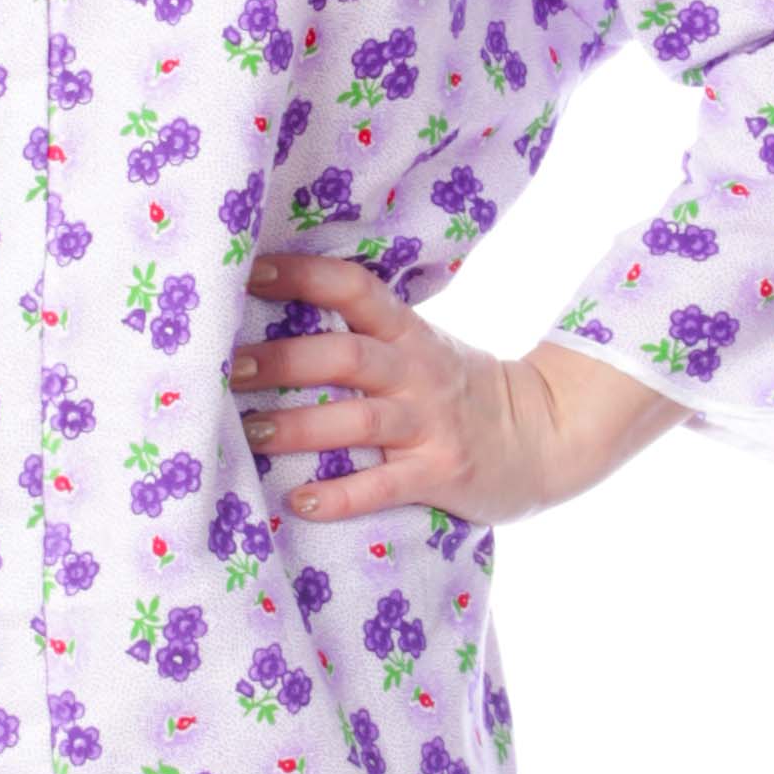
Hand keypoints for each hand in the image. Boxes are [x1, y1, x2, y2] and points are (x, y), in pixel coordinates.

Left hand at [228, 249, 692, 526]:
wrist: (546, 438)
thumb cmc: (460, 392)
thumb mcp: (420, 348)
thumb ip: (364, 335)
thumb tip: (272, 319)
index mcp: (408, 333)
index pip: (355, 289)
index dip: (304, 275)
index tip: (249, 272)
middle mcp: (416, 373)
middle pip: (346, 355)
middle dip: (283, 360)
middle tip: (227, 369)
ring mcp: (429, 425)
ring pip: (359, 420)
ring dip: (299, 427)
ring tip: (250, 435)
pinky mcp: (439, 474)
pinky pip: (384, 486)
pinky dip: (341, 496)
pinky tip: (300, 501)